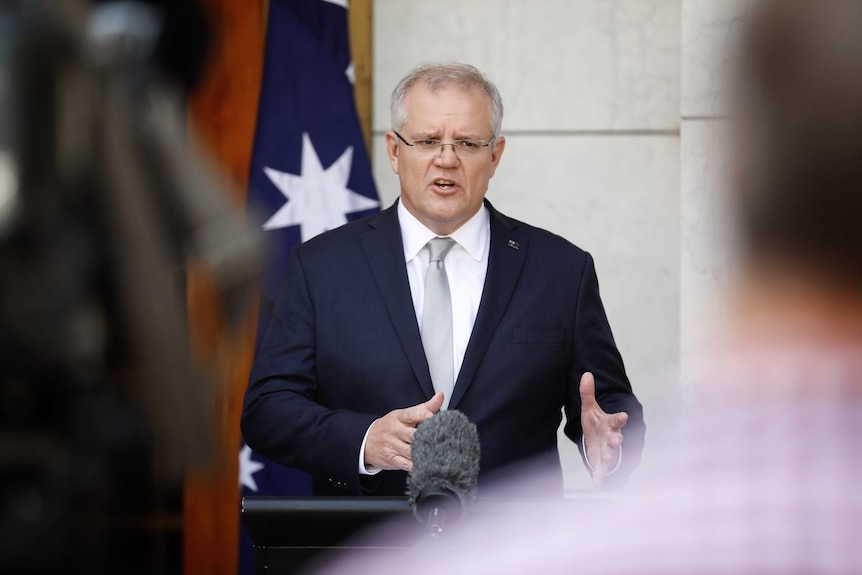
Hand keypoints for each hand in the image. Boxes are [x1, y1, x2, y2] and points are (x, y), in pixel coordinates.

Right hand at [364, 392, 443, 471]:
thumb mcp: (404, 415)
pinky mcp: (392, 459)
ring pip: (411, 451)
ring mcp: (393, 446)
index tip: (433, 417)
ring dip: (425, 453)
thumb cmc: (389, 427)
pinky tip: (426, 465)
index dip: (424, 416)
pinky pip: (406, 464)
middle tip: (443, 439)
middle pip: (414, 435)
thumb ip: (424, 407)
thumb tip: (440, 396)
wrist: (366, 441)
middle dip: (428, 438)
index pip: (412, 415)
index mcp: (399, 417)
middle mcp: (396, 431)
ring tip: (439, 453)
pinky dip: (416, 465)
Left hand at [580, 372, 627, 487]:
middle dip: (616, 440)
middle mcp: (611, 437)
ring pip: (610, 454)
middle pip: (616, 439)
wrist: (597, 439)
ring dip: (609, 456)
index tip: (624, 415)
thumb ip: (587, 393)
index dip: (620, 418)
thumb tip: (586, 374)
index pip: (616, 420)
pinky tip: (596, 483)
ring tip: (607, 457)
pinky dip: (599, 476)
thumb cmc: (596, 423)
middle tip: (617, 441)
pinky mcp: (601, 461)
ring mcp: (607, 450)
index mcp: (610, 424)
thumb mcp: (589, 408)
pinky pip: (601, 470)